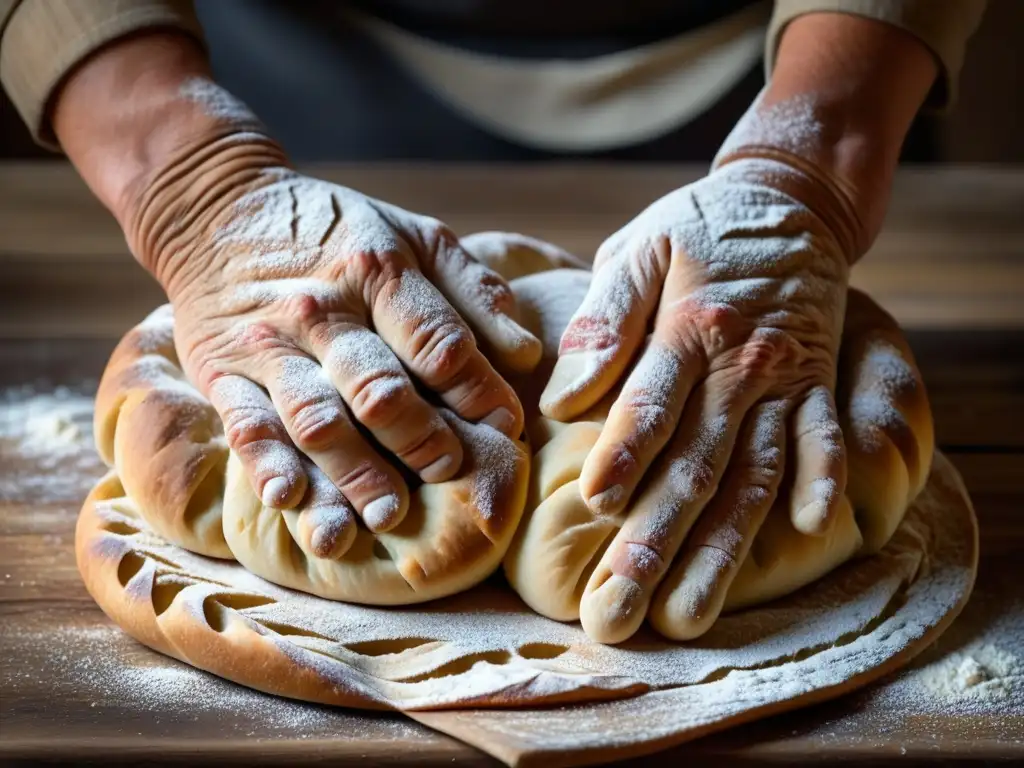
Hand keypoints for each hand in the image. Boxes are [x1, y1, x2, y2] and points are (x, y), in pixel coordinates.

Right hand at [132, 138, 540, 533]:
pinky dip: (269, 466)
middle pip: (380, 389)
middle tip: (451, 473)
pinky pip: (247, 426)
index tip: (506, 429)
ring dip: (354, 473)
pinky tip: (292, 501)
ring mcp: (269, 346)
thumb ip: (474, 292)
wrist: (217, 210)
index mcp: (377, 271)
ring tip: (388, 514)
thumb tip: (527, 355)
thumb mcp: (414, 236)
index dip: (479, 392)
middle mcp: (322, 311)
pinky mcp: (223, 375)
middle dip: (423, 438)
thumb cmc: (338, 232)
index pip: (438, 344)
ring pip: (317, 419)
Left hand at [541, 156, 852, 642]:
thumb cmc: (697, 228)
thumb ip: (605, 318)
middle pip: (697, 460)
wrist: (792, 202)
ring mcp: (787, 380)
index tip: (593, 506)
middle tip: (617, 610)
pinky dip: (822, 481)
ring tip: (687, 616)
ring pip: (754, 473)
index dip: (625, 452)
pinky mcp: (818, 386)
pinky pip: (825, 439)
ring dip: (723, 549)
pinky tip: (808, 532)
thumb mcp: (640, 247)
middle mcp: (743, 363)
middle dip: (655, 540)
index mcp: (691, 326)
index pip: (653, 400)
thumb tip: (564, 394)